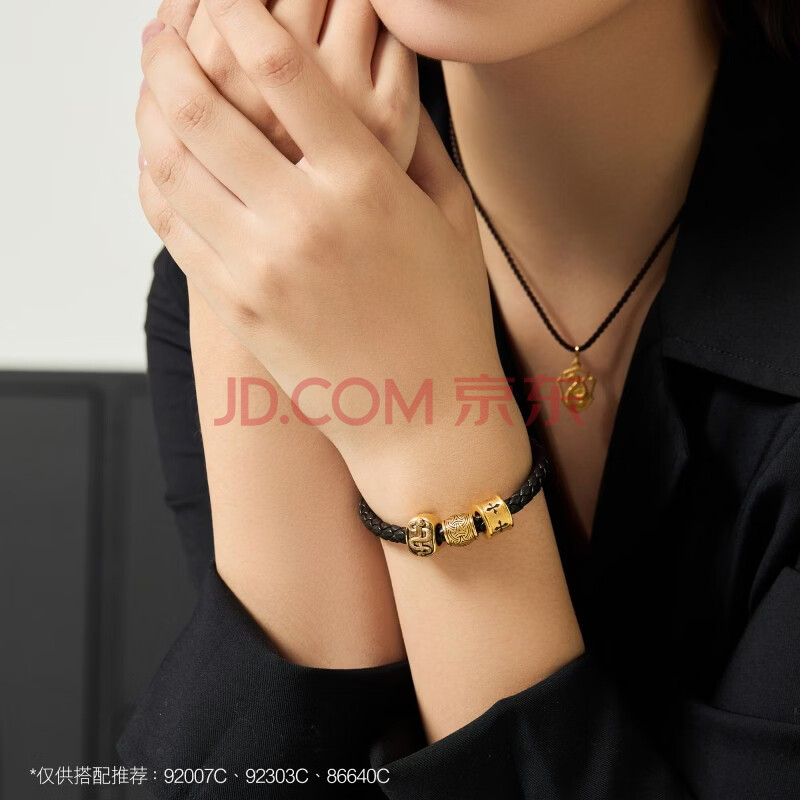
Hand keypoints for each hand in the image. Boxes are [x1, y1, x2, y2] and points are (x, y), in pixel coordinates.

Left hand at [136, 0, 528, 488]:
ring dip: (148, 111)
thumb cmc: (446, 319)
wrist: (422, 419)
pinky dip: (152, 179)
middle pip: (200, 107)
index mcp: (366, 186)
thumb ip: (413, 142)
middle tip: (161, 33)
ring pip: (169, 164)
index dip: (243, 14)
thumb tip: (381, 81)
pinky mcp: (235, 307)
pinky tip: (159, 158)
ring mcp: (259, 268)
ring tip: (150, 88)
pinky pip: (170, 225)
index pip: (283, 68)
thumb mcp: (449, 220)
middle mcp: (304, 220)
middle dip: (167, 55)